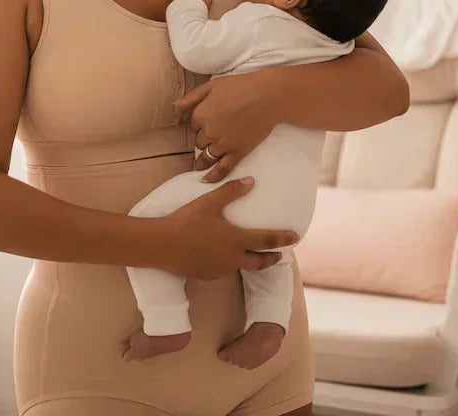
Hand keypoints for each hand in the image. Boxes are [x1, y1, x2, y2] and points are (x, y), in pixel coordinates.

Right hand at [155, 178, 298, 278]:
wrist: (162, 245)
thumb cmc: (186, 221)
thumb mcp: (209, 202)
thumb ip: (231, 191)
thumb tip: (251, 182)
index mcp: (236, 240)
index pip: (267, 240)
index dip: (283, 239)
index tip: (295, 237)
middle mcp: (232, 258)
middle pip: (259, 261)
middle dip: (272, 258)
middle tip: (281, 255)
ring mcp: (220, 269)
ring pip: (241, 266)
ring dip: (251, 261)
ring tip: (253, 255)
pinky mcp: (207, 275)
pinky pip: (224, 270)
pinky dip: (231, 264)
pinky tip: (224, 257)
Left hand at [174, 72, 277, 182]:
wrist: (268, 96)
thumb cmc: (241, 86)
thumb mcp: (212, 85)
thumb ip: (192, 97)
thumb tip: (174, 107)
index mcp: (201, 115)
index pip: (193, 125)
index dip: (199, 124)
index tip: (206, 122)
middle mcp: (209, 132)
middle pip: (199, 141)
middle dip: (203, 140)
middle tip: (211, 138)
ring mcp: (223, 144)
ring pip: (207, 157)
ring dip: (202, 161)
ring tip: (198, 166)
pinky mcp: (238, 152)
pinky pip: (223, 168)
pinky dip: (214, 176)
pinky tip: (207, 181)